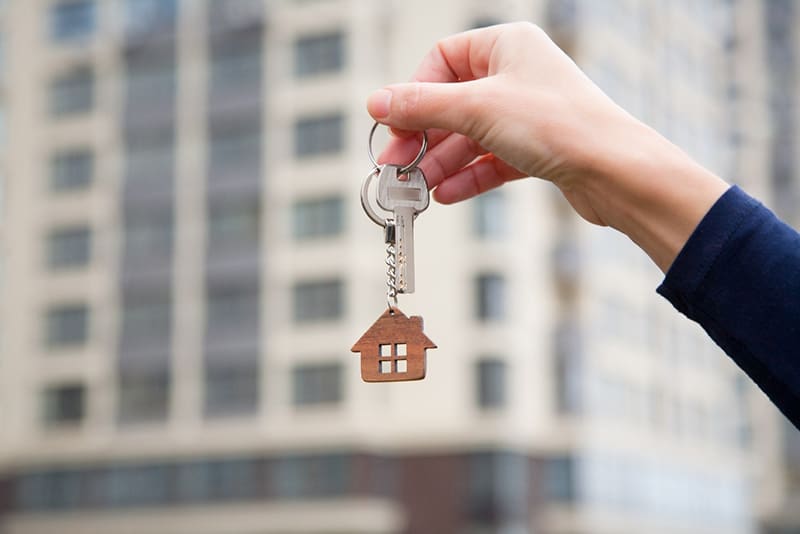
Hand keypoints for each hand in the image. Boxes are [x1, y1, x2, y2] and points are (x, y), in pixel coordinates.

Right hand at [367, 22, 727, 270]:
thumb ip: (423, 106)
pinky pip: (491, 160)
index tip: (394, 125)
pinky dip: (468, 177)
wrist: (615, 171)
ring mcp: (527, 113)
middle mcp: (517, 75)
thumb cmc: (558, 124)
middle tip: (396, 166)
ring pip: (470, 136)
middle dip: (423, 137)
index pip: (443, 60)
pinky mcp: (537, 149)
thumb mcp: (476, 109)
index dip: (414, 92)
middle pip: (452, 103)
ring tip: (418, 189)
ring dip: (441, 163)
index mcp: (506, 46)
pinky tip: (446, 194)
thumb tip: (376, 101)